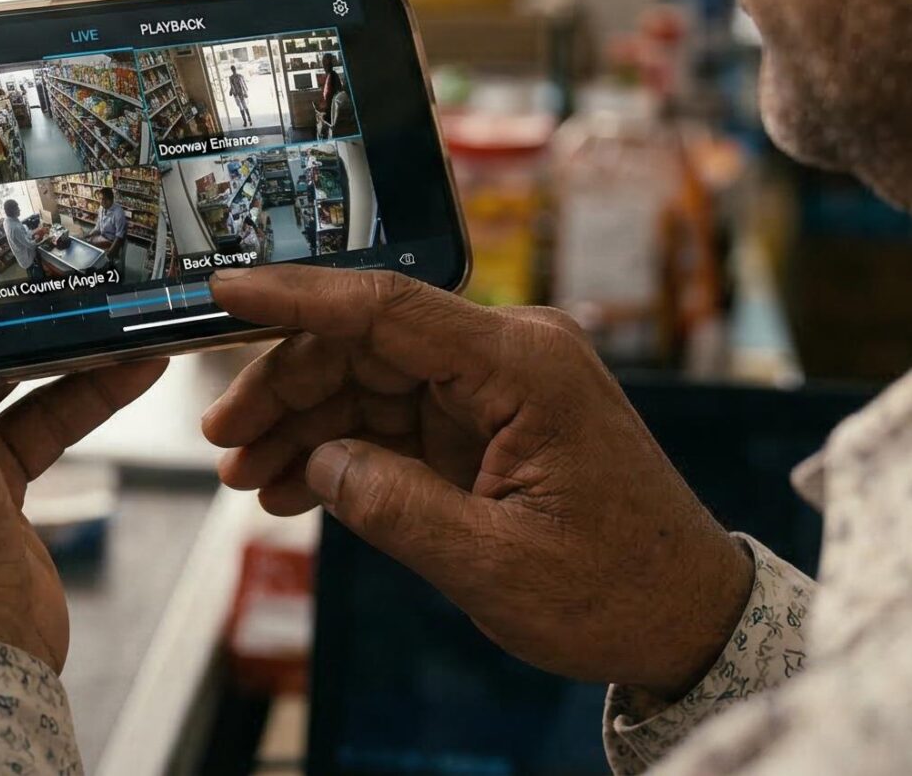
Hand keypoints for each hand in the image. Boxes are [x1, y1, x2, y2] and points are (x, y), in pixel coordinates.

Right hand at [202, 265, 750, 699]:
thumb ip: (394, 506)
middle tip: (223, 442)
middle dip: (285, 388)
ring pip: (371, 378)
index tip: (223, 291)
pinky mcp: (494, 419)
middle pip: (365, 344)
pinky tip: (296, 486)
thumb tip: (319, 461)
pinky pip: (398, 415)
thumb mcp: (492, 563)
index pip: (385, 306)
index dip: (295, 297)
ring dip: (306, 424)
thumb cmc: (616, 590)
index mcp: (523, 365)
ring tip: (247, 477)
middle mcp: (512, 355)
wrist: (688, 619)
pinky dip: (345, 448)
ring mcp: (502, 385)